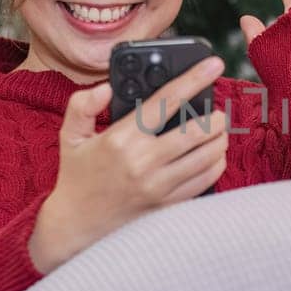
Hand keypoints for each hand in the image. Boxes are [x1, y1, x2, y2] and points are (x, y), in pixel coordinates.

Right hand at [29, 56, 228, 274]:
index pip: (166, 101)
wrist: (76, 225)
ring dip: (220, 139)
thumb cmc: (77, 176)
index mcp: (121, 139)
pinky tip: (213, 155)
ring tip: (217, 131)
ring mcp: (159, 187)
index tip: (213, 64)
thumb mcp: (70, 136)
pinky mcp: (169, 205)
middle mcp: (144, 163)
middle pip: (198, 132)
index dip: (194, 79)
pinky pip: (206, 181)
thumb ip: (82, 105)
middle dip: (216, 116)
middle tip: (218, 110)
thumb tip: (107, 87)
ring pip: (208, 157)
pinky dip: (216, 164)